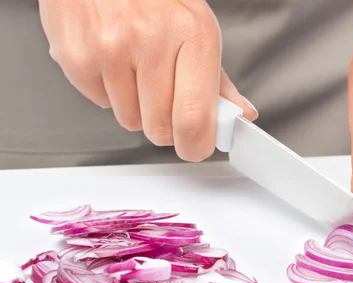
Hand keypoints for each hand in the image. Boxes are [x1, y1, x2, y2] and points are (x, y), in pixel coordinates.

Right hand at [38, 0, 257, 160]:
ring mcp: (109, 49)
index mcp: (192, 35)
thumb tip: (238, 114)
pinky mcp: (76, 56)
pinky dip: (108, 91)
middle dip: (166, 125)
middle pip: (160, 129)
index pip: (194, 119)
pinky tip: (113, 60)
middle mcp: (150, 41)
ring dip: (136, 107)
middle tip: (166, 98)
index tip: (196, 146)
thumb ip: (217, 79)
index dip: (196, 145)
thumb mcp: (197, 26)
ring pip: (130, 120)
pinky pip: (100, 103)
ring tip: (136, 68)